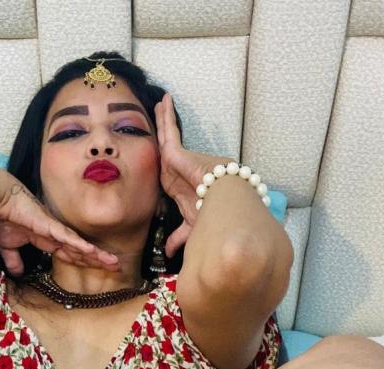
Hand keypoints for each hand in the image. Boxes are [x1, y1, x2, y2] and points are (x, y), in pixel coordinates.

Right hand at [0, 178, 119, 275]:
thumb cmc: (3, 217)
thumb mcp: (8, 246)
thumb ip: (14, 260)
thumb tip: (17, 273)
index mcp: (47, 239)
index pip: (70, 254)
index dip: (84, 261)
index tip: (99, 268)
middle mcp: (56, 234)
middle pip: (81, 251)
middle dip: (98, 260)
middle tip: (117, 267)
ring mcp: (54, 229)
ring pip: (80, 245)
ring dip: (97, 255)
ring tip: (113, 262)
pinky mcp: (49, 225)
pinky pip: (68, 238)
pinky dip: (80, 245)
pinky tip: (93, 252)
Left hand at [155, 93, 229, 256]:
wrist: (224, 202)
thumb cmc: (213, 213)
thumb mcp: (190, 225)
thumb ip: (179, 236)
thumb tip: (169, 252)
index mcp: (183, 187)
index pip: (171, 171)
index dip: (167, 162)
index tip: (165, 156)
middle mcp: (181, 170)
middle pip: (168, 147)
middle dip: (165, 131)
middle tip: (159, 114)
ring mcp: (180, 158)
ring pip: (167, 135)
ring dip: (164, 119)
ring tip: (159, 103)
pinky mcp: (178, 150)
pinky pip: (168, 129)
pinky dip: (165, 115)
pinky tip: (163, 101)